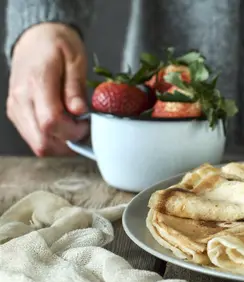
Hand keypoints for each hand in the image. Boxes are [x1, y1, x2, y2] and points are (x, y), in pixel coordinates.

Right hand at [7, 22, 88, 155]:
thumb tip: (79, 112)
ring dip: (60, 144)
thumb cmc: (57, 45)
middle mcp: (21, 99)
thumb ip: (76, 88)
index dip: (73, 131)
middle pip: (42, 141)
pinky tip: (63, 126)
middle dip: (68, 143)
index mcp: (37, 82)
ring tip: (74, 127)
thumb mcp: (75, 60)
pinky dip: (51, 139)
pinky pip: (33, 138)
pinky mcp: (16, 113)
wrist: (35, 37)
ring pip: (37, 144)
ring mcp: (16, 108)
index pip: (51, 122)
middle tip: (84, 130)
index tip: (87, 124)